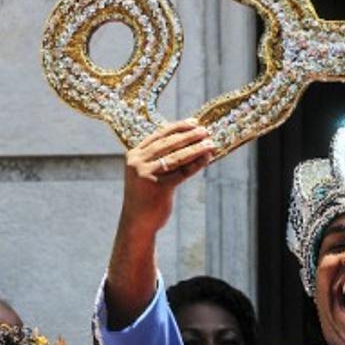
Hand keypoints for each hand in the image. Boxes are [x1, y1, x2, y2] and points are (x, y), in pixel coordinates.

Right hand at [119, 118, 214, 234]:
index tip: (194, 122)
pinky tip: (207, 159)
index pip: (159, 135)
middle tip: (205, 131)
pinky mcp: (158, 188)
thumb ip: (160, 156)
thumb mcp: (148, 172)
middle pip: (168, 144)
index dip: (178, 127)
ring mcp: (146, 175)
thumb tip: (189, 139)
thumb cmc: (146, 195)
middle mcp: (137, 162)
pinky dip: (196, 165)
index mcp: (134, 154)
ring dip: (196, 149)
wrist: (137, 222)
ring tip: (210, 143)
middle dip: (189, 136)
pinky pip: (182, 173)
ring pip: (177, 157)